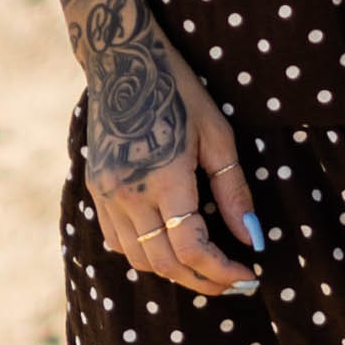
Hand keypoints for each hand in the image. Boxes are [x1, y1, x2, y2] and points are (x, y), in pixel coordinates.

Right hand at [87, 40, 262, 297]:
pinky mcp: (94, 191)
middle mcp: (128, 192)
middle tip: (235, 283)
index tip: (248, 276)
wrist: (121, 62)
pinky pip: (118, 242)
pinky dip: (147, 255)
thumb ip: (233, 192)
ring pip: (139, 259)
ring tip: (207, 268)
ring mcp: (105, 194)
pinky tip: (171, 246)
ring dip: (174, 272)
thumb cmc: (179, 91)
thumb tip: (251, 239)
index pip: (191, 248)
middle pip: (165, 263)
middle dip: (203, 281)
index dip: (222, 272)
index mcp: (163, 177)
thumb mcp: (218, 135)